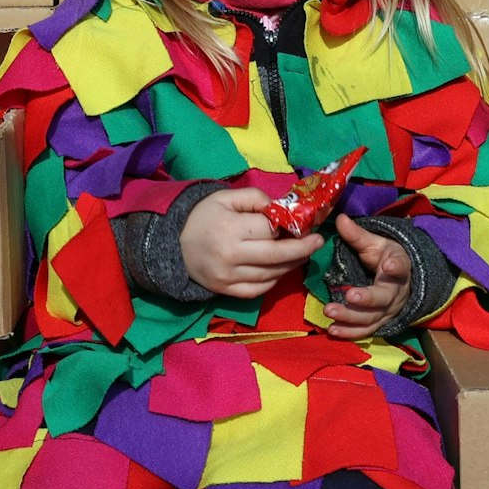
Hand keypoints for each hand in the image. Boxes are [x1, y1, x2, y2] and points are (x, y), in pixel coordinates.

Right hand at [181, 188, 325, 298]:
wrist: (171, 244)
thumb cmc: (201, 216)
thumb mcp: (224, 197)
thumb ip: (255, 198)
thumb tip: (282, 209)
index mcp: (230, 229)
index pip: (270, 230)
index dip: (289, 227)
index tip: (303, 224)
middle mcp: (230, 255)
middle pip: (277, 255)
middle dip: (303, 249)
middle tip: (318, 242)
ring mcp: (228, 277)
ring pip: (271, 275)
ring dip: (291, 265)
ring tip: (302, 254)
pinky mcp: (226, 291)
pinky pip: (259, 290)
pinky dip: (274, 280)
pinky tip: (280, 269)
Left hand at [323, 213, 410, 339]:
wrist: (400, 279)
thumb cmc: (385, 257)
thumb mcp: (375, 243)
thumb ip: (357, 235)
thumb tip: (340, 218)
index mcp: (399, 267)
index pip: (401, 267)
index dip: (397, 267)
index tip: (391, 265)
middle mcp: (396, 292)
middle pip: (383, 298)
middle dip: (367, 299)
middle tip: (350, 296)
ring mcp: (388, 310)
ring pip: (372, 318)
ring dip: (352, 317)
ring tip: (331, 312)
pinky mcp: (379, 322)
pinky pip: (365, 330)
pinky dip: (350, 332)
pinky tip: (332, 331)